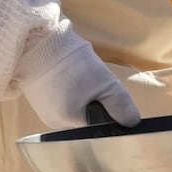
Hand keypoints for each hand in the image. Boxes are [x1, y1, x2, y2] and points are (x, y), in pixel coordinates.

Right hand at [21, 41, 139, 130]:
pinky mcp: (39, 99)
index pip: (96, 129)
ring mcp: (44, 112)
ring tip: (81, 78)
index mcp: (69, 123)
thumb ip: (120, 105)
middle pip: (84, 121)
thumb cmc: (72, 64)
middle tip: (96, 85)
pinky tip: (70, 78)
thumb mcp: (103, 82)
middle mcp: (54, 124)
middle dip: (94, 106)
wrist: (38, 42)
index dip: (107, 116)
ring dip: (82, 99)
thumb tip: (132, 123)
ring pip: (73, 112)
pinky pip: (61, 102)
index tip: (111, 101)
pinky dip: (70, 94)